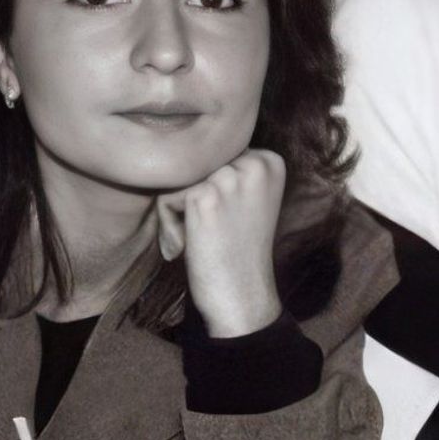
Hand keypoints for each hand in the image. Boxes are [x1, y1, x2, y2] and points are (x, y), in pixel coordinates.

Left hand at [156, 149, 285, 336]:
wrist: (242, 296)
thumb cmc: (237, 251)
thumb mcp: (247, 200)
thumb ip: (230, 169)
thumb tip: (180, 143)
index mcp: (271, 161)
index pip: (217, 156)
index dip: (212, 190)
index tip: (230, 220)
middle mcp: (255, 163)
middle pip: (197, 163)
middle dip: (193, 199)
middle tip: (215, 233)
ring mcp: (230, 178)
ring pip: (180, 179)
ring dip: (179, 213)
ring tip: (203, 240)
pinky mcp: (205, 196)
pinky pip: (167, 198)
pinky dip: (170, 226)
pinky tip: (191, 247)